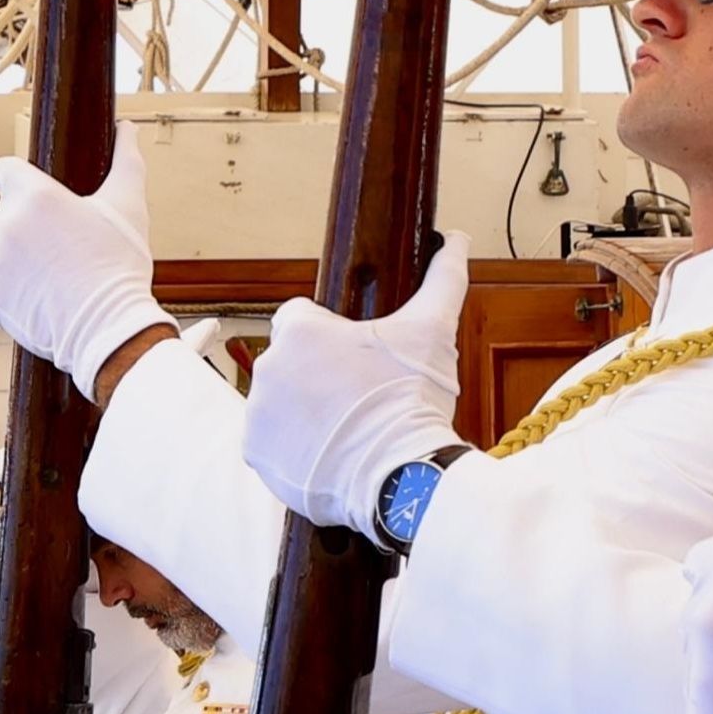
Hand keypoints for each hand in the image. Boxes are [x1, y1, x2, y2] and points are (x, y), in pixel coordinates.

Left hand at [0, 128, 166, 381]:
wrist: (109, 328)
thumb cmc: (119, 264)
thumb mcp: (129, 205)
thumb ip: (126, 159)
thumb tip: (127, 128)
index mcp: (33, 197)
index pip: (3, 169)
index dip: (19, 177)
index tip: (38, 192)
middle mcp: (5, 227)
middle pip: (5, 213)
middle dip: (27, 222)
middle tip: (63, 241)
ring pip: (3, 250)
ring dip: (23, 257)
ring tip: (60, 272)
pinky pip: (0, 284)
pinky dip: (18, 289)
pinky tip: (48, 295)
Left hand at [240, 241, 473, 538]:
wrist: (401, 474)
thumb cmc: (413, 398)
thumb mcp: (433, 331)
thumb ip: (441, 279)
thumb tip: (457, 238)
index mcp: (299, 330)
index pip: (299, 316)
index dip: (329, 334)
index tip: (354, 357)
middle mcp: (267, 366)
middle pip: (289, 361)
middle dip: (316, 373)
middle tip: (357, 395)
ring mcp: (258, 412)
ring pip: (278, 401)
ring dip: (303, 408)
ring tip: (346, 426)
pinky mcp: (255, 453)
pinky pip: (269, 441)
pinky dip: (292, 446)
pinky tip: (328, 450)